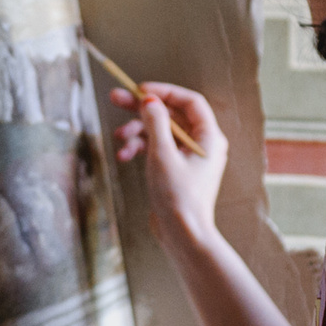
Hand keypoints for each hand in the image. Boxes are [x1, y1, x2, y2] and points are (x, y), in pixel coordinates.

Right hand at [109, 82, 227, 253]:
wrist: (183, 236)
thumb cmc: (179, 197)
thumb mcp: (163, 154)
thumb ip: (155, 122)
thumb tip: (149, 99)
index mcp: (209, 138)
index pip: (189, 102)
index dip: (164, 92)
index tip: (140, 90)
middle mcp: (202, 145)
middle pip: (170, 115)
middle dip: (142, 109)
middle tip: (116, 98)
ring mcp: (188, 158)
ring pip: (160, 133)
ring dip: (137, 132)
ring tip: (120, 139)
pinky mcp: (176, 171)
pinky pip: (157, 150)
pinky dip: (140, 150)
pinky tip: (124, 156)